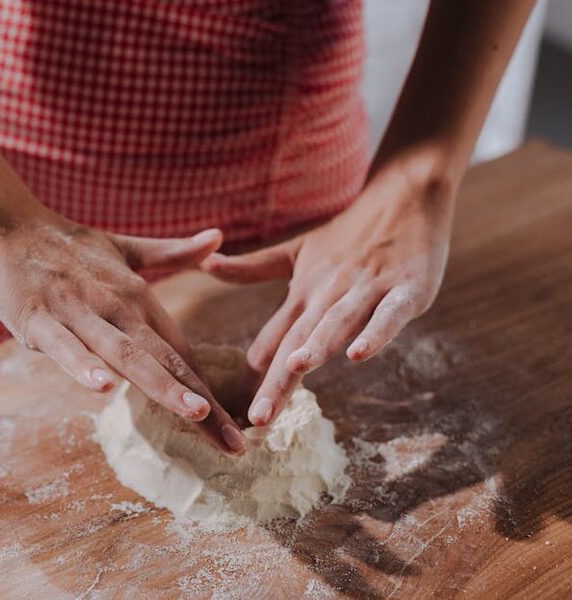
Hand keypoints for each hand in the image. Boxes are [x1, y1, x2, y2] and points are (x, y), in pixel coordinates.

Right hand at [0, 204, 246, 452]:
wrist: (2, 220)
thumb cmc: (62, 242)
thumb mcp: (123, 247)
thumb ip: (171, 252)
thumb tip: (218, 238)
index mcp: (137, 295)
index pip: (180, 352)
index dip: (208, 392)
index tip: (234, 429)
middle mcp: (115, 305)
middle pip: (165, 359)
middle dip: (200, 403)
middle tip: (233, 443)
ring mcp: (76, 311)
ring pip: (125, 353)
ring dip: (162, 385)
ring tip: (196, 413)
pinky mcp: (36, 318)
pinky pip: (63, 346)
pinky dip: (84, 365)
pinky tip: (105, 387)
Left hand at [202, 159, 454, 425]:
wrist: (405, 193)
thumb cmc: (350, 232)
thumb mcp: (296, 251)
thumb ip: (252, 267)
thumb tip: (205, 264)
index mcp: (303, 292)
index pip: (272, 340)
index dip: (254, 377)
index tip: (232, 413)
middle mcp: (328, 294)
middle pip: (298, 341)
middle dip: (277, 381)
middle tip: (257, 417)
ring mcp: (366, 290)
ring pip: (336, 323)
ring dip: (316, 347)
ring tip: (294, 371)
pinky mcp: (406, 288)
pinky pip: (388, 315)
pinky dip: (375, 333)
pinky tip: (358, 354)